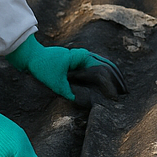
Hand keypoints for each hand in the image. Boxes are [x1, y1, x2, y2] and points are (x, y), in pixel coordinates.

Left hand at [5, 34, 126, 100]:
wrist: (31, 56)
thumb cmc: (42, 67)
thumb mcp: (55, 83)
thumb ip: (71, 93)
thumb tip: (86, 102)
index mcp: (81, 58)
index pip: (102, 72)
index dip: (111, 86)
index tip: (116, 98)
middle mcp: (85, 54)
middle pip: (108, 66)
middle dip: (118, 80)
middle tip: (126, 94)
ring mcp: (83, 56)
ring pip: (105, 64)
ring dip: (115, 75)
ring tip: (122, 88)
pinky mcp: (79, 59)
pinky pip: (98, 65)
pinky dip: (107, 72)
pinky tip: (110, 82)